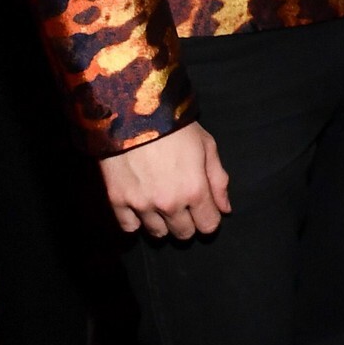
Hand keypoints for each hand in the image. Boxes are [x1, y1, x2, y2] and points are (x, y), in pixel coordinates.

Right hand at [101, 123, 230, 240]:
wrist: (131, 111)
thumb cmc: (174, 126)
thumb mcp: (206, 145)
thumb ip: (218, 180)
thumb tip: (225, 209)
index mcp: (195, 190)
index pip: (208, 226)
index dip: (209, 218)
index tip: (204, 208)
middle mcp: (169, 204)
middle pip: (184, 233)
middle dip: (187, 222)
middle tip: (182, 204)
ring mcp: (141, 204)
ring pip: (157, 233)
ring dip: (162, 223)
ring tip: (160, 202)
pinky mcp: (117, 200)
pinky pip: (129, 227)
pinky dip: (135, 221)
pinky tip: (140, 205)